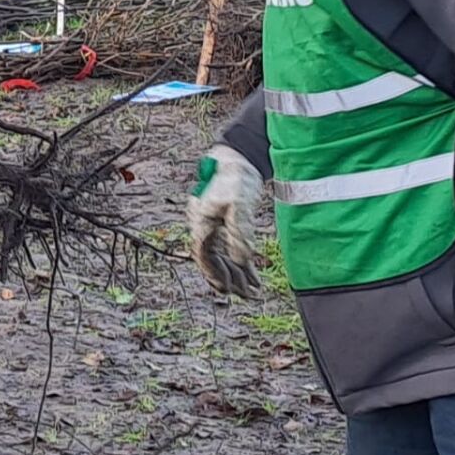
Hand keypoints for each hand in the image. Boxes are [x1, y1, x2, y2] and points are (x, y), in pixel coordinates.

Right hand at [186, 144, 262, 297]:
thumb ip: (239, 233)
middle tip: (248, 296)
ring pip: (223, 256)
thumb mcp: (239, 205)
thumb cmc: (236, 178)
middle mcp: (204, 226)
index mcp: (201, 222)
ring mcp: (214, 226)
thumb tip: (240, 260)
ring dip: (237, 274)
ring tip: (253, 290)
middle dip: (230, 280)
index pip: (204, 256)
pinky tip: (252, 274)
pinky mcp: (225, 223)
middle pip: (214, 260)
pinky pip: (231, 248)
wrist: (238, 157)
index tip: (227, 290)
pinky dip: (241, 262)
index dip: (214, 274)